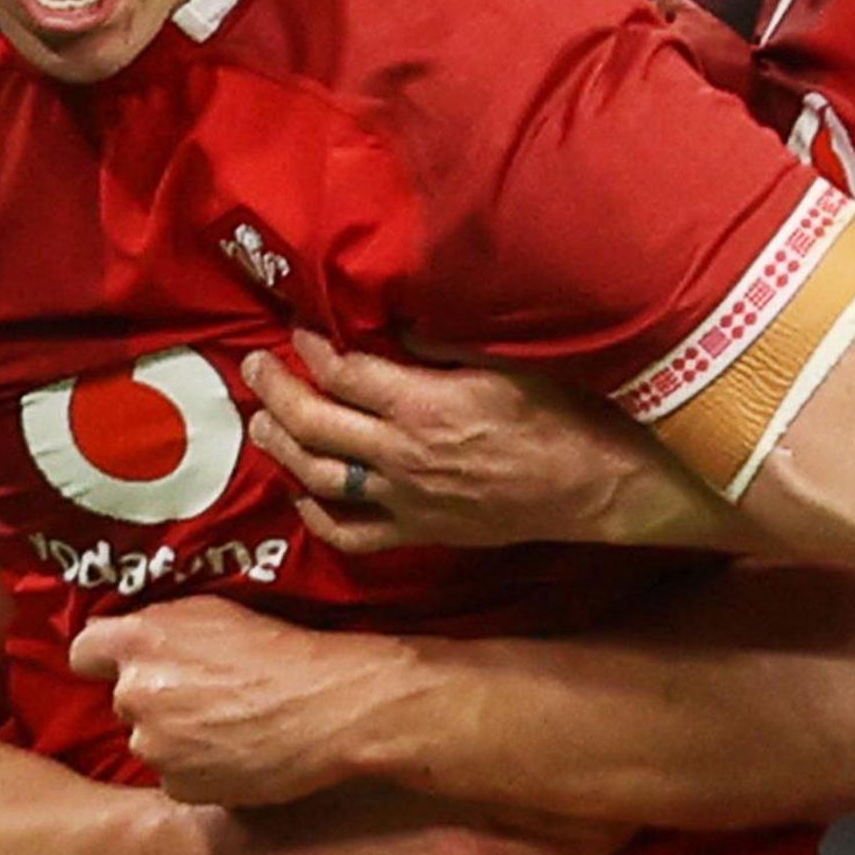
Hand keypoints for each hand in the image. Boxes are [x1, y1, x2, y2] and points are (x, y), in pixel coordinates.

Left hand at [68, 598, 400, 806]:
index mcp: (139, 641)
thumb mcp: (215, 610)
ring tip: (230, 725)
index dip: (106, 659)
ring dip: (175, 736)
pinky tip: (237, 753)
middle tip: (206, 693)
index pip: (82, 653)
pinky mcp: (178, 786)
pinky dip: (198, 769)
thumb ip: (158, 624)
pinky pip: (175, 777)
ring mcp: (154, 746)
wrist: (330, 707)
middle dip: (154, 697)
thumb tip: (119, 640)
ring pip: (149, 741)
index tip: (131, 662)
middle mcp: (135, 694)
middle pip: (123, 699)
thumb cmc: (281, 650)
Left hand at [244, 330, 716, 553]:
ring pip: (319, 478)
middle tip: (255, 366)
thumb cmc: (564, 412)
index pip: (343, 371)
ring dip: (282, 447)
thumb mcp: (508, 360)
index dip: (313, 345)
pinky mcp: (422, 531)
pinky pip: (352, 532)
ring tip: (262, 422)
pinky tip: (301, 495)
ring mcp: (408, 500)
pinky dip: (317, 515)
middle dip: (275, 390)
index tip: (298, 325)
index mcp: (424, 404)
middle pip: (314, 423)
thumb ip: (443, 342)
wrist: (599, 484)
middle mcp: (403, 455)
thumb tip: (393, 322)